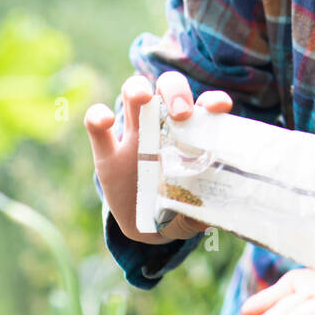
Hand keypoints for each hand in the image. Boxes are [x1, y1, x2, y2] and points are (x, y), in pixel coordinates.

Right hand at [85, 70, 233, 243]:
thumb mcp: (194, 211)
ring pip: (133, 93)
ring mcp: (134, 137)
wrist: (146, 226)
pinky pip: (96, 125)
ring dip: (138, 88)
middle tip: (181, 113)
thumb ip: (200, 212)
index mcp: (192, 135)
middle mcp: (165, 127)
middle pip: (167, 88)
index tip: (219, 108)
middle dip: (175, 91)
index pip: (206, 106)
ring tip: (143, 98)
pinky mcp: (107, 154)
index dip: (213, 100)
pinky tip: (105, 121)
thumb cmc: (180, 207)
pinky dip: (97, 115)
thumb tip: (207, 217)